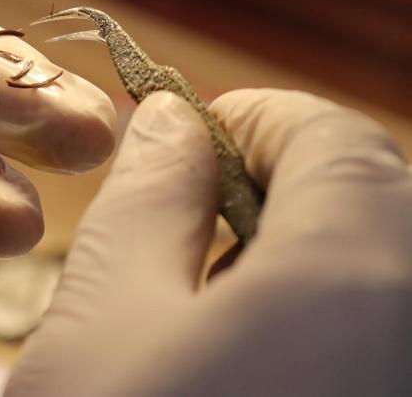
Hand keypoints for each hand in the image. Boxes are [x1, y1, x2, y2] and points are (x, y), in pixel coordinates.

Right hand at [7, 89, 411, 395]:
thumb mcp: (105, 313)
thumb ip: (148, 196)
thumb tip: (173, 122)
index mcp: (350, 277)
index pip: (335, 141)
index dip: (259, 119)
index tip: (191, 136)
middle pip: (373, 199)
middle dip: (277, 184)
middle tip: (190, 212)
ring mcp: (403, 370)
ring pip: (379, 270)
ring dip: (297, 251)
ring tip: (208, 288)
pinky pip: (375, 333)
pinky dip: (320, 312)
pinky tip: (249, 349)